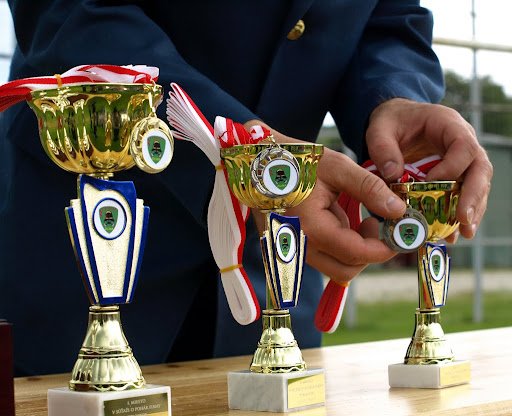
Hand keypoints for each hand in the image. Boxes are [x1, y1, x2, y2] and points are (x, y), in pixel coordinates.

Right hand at [244, 120, 406, 283]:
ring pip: (334, 266)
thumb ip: (369, 188)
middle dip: (371, 252)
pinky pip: (322, 256)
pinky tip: (339, 217)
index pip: (357, 253)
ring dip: (355, 250)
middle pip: (346, 270)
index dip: (385, 247)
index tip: (401, 232)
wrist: (256, 160)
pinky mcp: (291, 245)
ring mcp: (293, 248)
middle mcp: (299, 245)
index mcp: (310, 227)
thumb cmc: (294, 159)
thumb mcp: (336, 167)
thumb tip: (399, 210)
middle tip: (379, 224)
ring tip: (359, 217)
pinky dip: (339, 245)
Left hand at [366, 98, 492, 241]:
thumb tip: (394, 175)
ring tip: (462, 234)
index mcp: (448, 124)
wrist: (394, 120)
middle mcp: (462, 141)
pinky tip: (452, 234)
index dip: (452, 169)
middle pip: (480, 169)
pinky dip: (457, 214)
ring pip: (477, 186)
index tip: (430, 185)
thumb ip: (382, 148)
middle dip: (473, 196)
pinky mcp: (455, 175)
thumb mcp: (379, 129)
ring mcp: (462, 159)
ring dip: (471, 211)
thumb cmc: (389, 121)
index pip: (464, 147)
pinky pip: (463, 195)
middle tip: (463, 220)